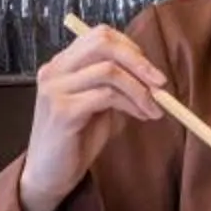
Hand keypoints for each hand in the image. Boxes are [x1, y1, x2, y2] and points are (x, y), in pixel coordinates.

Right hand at [19, 24, 166, 210]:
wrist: (49, 174)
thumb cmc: (76, 139)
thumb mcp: (100, 105)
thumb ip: (117, 85)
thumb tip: (153, 77)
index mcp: (62, 63)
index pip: (100, 35)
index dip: (131, 48)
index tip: (151, 71)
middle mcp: (54, 70)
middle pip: (103, 42)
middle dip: (138, 62)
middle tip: (160, 83)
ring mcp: (55, 89)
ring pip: (109, 70)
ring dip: (140, 89)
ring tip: (153, 109)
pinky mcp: (62, 111)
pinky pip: (106, 96)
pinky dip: (131, 103)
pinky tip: (140, 116)